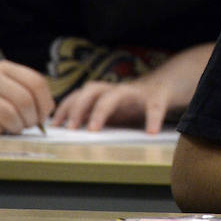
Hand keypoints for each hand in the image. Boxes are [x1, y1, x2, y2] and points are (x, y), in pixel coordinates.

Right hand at [0, 62, 53, 133]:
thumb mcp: (1, 81)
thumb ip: (23, 90)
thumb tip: (47, 111)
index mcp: (4, 67)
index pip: (36, 82)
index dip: (45, 102)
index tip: (44, 116)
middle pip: (24, 100)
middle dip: (32, 118)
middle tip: (29, 125)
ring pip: (9, 114)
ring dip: (17, 127)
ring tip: (14, 128)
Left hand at [51, 77, 171, 132]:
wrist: (165, 88)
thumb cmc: (133, 104)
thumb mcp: (112, 110)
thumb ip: (92, 117)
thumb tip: (67, 132)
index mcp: (104, 93)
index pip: (79, 95)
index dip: (65, 108)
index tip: (55, 126)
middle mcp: (117, 90)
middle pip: (92, 89)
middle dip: (78, 107)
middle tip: (70, 128)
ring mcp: (136, 92)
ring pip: (115, 94)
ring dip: (101, 110)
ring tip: (94, 129)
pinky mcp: (157, 98)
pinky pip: (154, 107)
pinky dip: (152, 119)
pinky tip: (151, 132)